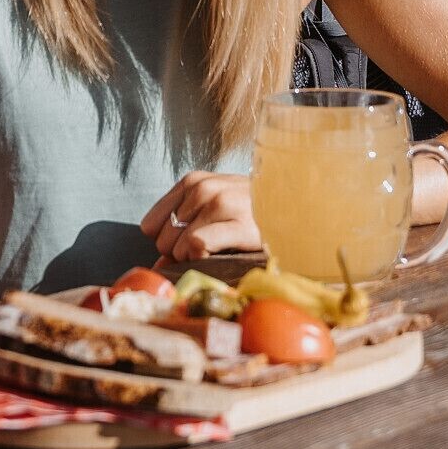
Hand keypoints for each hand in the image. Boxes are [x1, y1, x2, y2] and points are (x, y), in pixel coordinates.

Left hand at [139, 171, 260, 261]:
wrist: (296, 211)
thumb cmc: (251, 215)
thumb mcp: (214, 211)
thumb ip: (181, 230)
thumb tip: (157, 267)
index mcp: (194, 181)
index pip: (151, 223)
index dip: (165, 242)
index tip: (184, 248)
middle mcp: (204, 188)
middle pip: (162, 237)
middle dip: (178, 253)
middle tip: (207, 252)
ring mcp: (223, 204)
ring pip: (178, 244)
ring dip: (193, 259)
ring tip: (219, 252)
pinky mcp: (240, 225)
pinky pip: (197, 245)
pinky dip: (203, 258)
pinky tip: (222, 256)